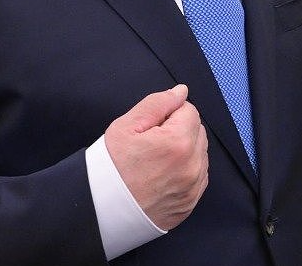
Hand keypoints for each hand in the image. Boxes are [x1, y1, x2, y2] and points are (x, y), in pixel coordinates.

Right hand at [105, 85, 208, 230]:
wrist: (101, 210)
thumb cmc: (111, 167)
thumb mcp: (126, 126)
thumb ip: (157, 103)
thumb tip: (181, 92)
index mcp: (179, 142)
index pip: (189, 110)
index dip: (168, 115)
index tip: (150, 130)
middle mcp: (193, 165)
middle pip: (197, 131)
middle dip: (178, 131)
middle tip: (151, 145)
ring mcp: (193, 186)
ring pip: (200, 153)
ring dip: (184, 151)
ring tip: (155, 162)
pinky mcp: (191, 202)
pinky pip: (198, 176)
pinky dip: (185, 171)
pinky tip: (162, 175)